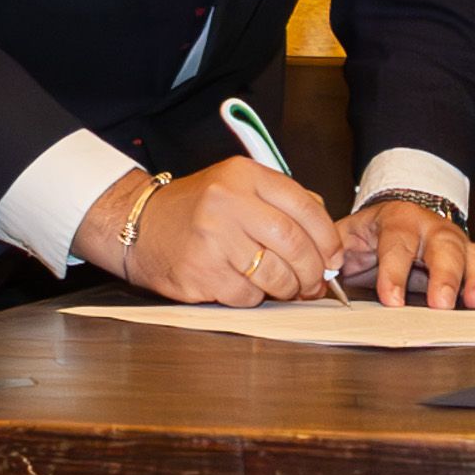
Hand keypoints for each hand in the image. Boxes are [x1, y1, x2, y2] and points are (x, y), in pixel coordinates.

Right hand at [83, 161, 341, 306]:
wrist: (140, 225)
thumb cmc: (197, 208)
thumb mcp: (238, 185)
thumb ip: (282, 201)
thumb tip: (327, 235)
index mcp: (243, 175)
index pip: (303, 205)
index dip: (327, 236)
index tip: (334, 256)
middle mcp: (227, 202)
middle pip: (291, 241)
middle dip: (313, 268)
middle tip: (318, 281)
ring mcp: (212, 239)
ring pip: (273, 273)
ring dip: (289, 288)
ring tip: (291, 289)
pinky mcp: (199, 272)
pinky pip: (246, 294)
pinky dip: (258, 298)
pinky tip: (253, 290)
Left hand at [337, 198, 474, 309]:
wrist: (399, 216)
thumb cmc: (372, 235)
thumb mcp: (346, 238)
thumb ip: (332, 254)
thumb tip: (315, 279)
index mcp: (397, 221)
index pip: (396, 244)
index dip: (394, 272)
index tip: (391, 299)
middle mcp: (432, 229)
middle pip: (443, 247)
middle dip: (444, 275)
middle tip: (442, 303)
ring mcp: (457, 242)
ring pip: (473, 254)